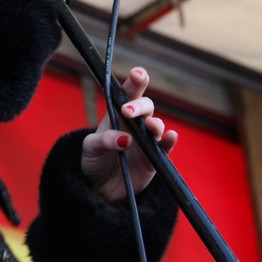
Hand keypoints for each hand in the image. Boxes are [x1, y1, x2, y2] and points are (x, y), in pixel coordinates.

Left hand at [81, 67, 178, 203]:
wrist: (101, 187)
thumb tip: (124, 139)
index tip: (137, 74)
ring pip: (156, 125)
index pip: (127, 93)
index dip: (135, 81)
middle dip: (140, 104)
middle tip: (128, 111)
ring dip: (154, 123)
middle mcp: (134, 124)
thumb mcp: (90, 149)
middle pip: (145, 106)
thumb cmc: (94, 160)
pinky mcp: (153, 158)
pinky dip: (169, 141)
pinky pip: (165, 148)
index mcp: (117, 114)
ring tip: (148, 125)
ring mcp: (146, 140)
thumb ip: (103, 141)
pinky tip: (170, 136)